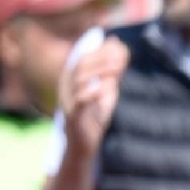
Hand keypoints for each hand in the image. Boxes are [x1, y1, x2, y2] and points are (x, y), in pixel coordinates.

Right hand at [60, 36, 129, 155]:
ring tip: (118, 69)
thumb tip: (119, 45)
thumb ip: (112, 70)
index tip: (121, 45)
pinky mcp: (74, 115)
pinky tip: (107, 88)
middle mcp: (67, 86)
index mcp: (73, 79)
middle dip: (101, 57)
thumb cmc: (95, 114)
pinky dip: (93, 92)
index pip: (84, 57)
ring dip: (99, 71)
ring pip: (79, 79)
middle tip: (122, 56)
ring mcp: (69, 100)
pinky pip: (80, 100)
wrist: (84, 144)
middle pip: (80, 64)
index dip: (101, 50)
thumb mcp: (107, 89)